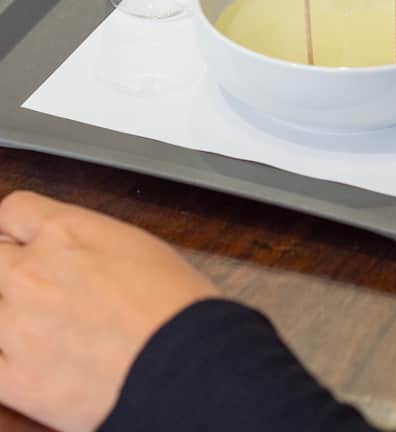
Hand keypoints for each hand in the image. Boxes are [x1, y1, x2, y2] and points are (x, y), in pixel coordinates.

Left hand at [0, 191, 218, 431]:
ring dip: (6, 310)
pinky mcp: (13, 378)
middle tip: (30, 283)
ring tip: (32, 325)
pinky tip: (24, 361)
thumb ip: (93, 245)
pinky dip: (4, 358)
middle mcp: (33, 270)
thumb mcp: (139, 247)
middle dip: (9, 265)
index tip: (22, 241)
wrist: (183, 366)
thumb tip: (80, 255)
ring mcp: (16, 325)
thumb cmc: (178, 308)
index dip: (19, 227)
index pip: (14, 210)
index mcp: (67, 232)